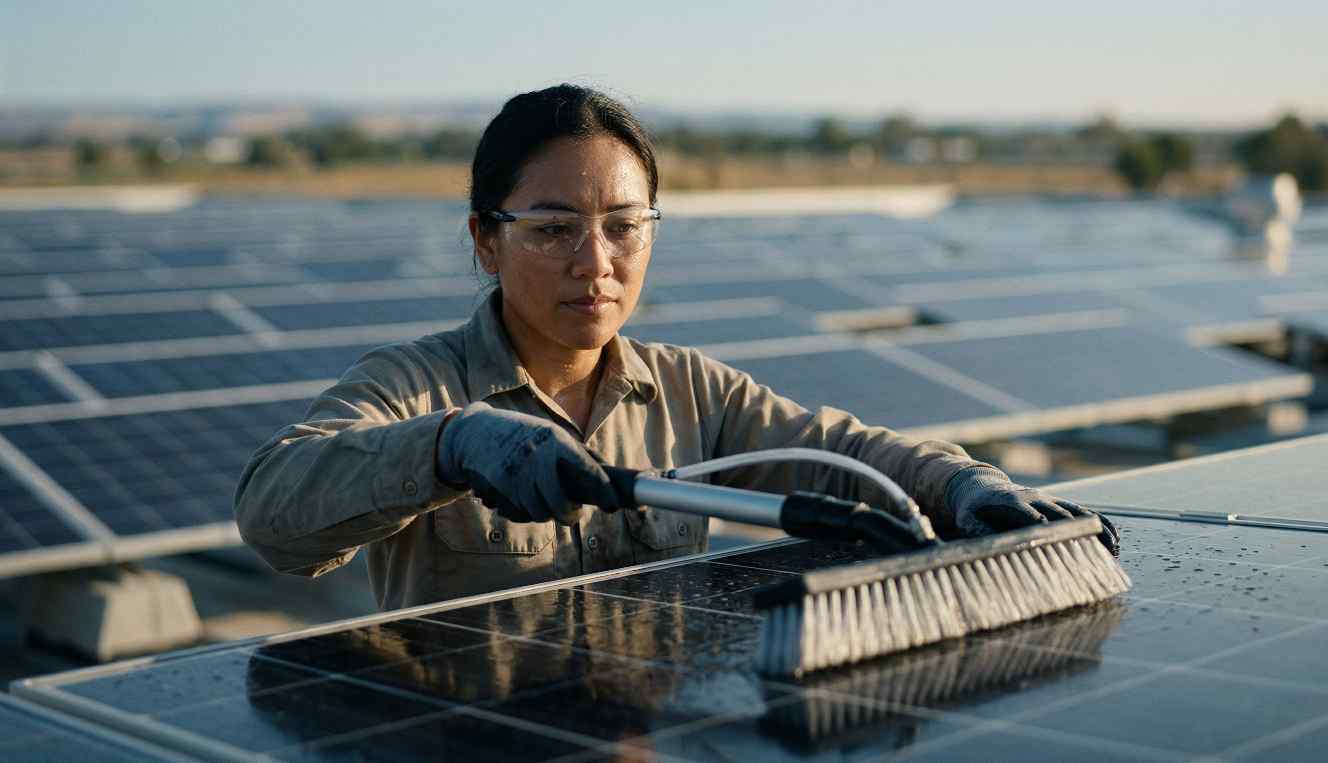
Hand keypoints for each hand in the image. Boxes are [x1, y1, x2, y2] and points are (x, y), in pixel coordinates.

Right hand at [436, 402, 620, 523]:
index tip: (613, 505)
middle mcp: (538, 456)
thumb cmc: (521, 434)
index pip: (588, 470)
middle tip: (573, 515)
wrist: (474, 432)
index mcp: (556, 440)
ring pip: (539, 513)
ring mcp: (516, 472)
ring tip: (547, 506)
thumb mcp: (550, 433)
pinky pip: (518, 512)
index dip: (604, 492)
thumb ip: (577, 452)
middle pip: (560, 503)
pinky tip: (523, 502)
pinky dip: (523, 512)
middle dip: (570, 515)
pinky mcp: (499, 486)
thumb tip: (608, 471)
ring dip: (545, 514)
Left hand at [946, 468, 1119, 555]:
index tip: (1055, 541)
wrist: (980, 485)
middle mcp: (1034, 498)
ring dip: (1094, 531)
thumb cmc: (973, 508)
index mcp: (1011, 502)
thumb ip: (977, 531)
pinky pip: (1083, 512)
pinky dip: (1099, 525)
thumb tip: (988, 547)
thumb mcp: (966, 518)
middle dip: (1074, 534)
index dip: (1041, 525)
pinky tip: (1114, 540)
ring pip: (1076, 513)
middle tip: (1092, 557)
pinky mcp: (1058, 504)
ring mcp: (1049, 500)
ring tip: (1112, 552)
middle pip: (1059, 515)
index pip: (1029, 514)